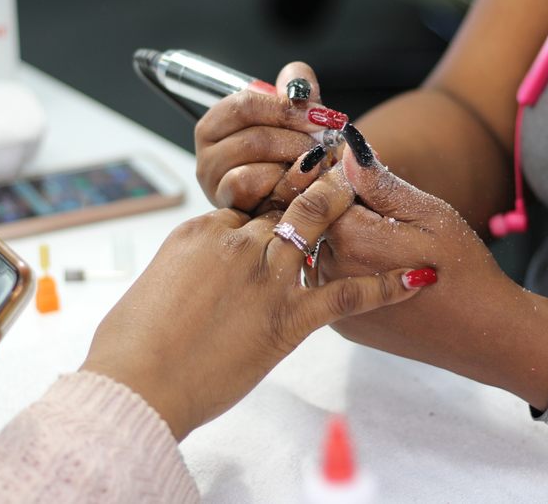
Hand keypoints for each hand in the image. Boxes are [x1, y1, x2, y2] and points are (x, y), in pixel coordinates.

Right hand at [81, 166, 428, 440]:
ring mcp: (266, 276)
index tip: (295, 174)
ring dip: (347, 201)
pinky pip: (346, 294)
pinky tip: (416, 276)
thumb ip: (189, 264)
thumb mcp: (157, 284)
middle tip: (341, 161)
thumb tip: (202, 264)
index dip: (275, 183)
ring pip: (316, 222)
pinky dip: (385, 285)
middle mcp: (238, 243)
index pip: (248, 195)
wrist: (136, 386)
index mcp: (202, 231)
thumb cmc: (131, 343)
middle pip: (285, 195)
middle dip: (315, 175)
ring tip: (369, 186)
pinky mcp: (288, 318)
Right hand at [194, 62, 348, 212]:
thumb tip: (299, 82)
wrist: (294, 199)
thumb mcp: (295, 119)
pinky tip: (296, 184)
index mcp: (217, 123)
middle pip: (253, 138)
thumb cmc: (288, 157)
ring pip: (252, 168)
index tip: (319, 115)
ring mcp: (214, 182)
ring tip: (312, 167)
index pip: (246, 104)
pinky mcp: (226, 205)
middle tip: (322, 147)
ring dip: (291, 167)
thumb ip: (297, 92)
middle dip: (296, 142)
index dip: (286, 108)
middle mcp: (208, 152)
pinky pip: (254, 192)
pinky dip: (280, 186)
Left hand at [315, 136, 530, 387]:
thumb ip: (380, 184)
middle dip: (342, 207)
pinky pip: (331, 280)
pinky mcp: (340, 323)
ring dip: (343, 238)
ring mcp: (332, 303)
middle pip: (318, 221)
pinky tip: (383, 271)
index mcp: (351, 239)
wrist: (481, 334)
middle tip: (385, 215)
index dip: (346, 177)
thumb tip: (346, 151)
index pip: (324, 189)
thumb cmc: (463, 268)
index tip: (370, 178)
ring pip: (320, 250)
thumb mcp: (428, 214)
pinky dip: (348, 268)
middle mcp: (330, 272)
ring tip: (388, 246)